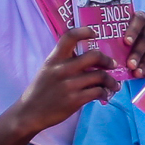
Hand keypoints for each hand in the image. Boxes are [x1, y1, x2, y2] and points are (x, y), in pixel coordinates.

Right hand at [3, 32, 119, 135]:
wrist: (30, 113)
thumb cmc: (42, 90)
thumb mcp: (48, 70)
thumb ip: (64, 61)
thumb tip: (90, 57)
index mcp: (53, 59)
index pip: (69, 37)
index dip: (84, 31)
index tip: (94, 33)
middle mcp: (61, 69)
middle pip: (94, 56)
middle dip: (107, 60)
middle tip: (112, 65)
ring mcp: (69, 85)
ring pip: (101, 76)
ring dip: (111, 81)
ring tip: (113, 85)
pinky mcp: (75, 99)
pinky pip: (99, 91)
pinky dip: (105, 93)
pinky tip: (105, 95)